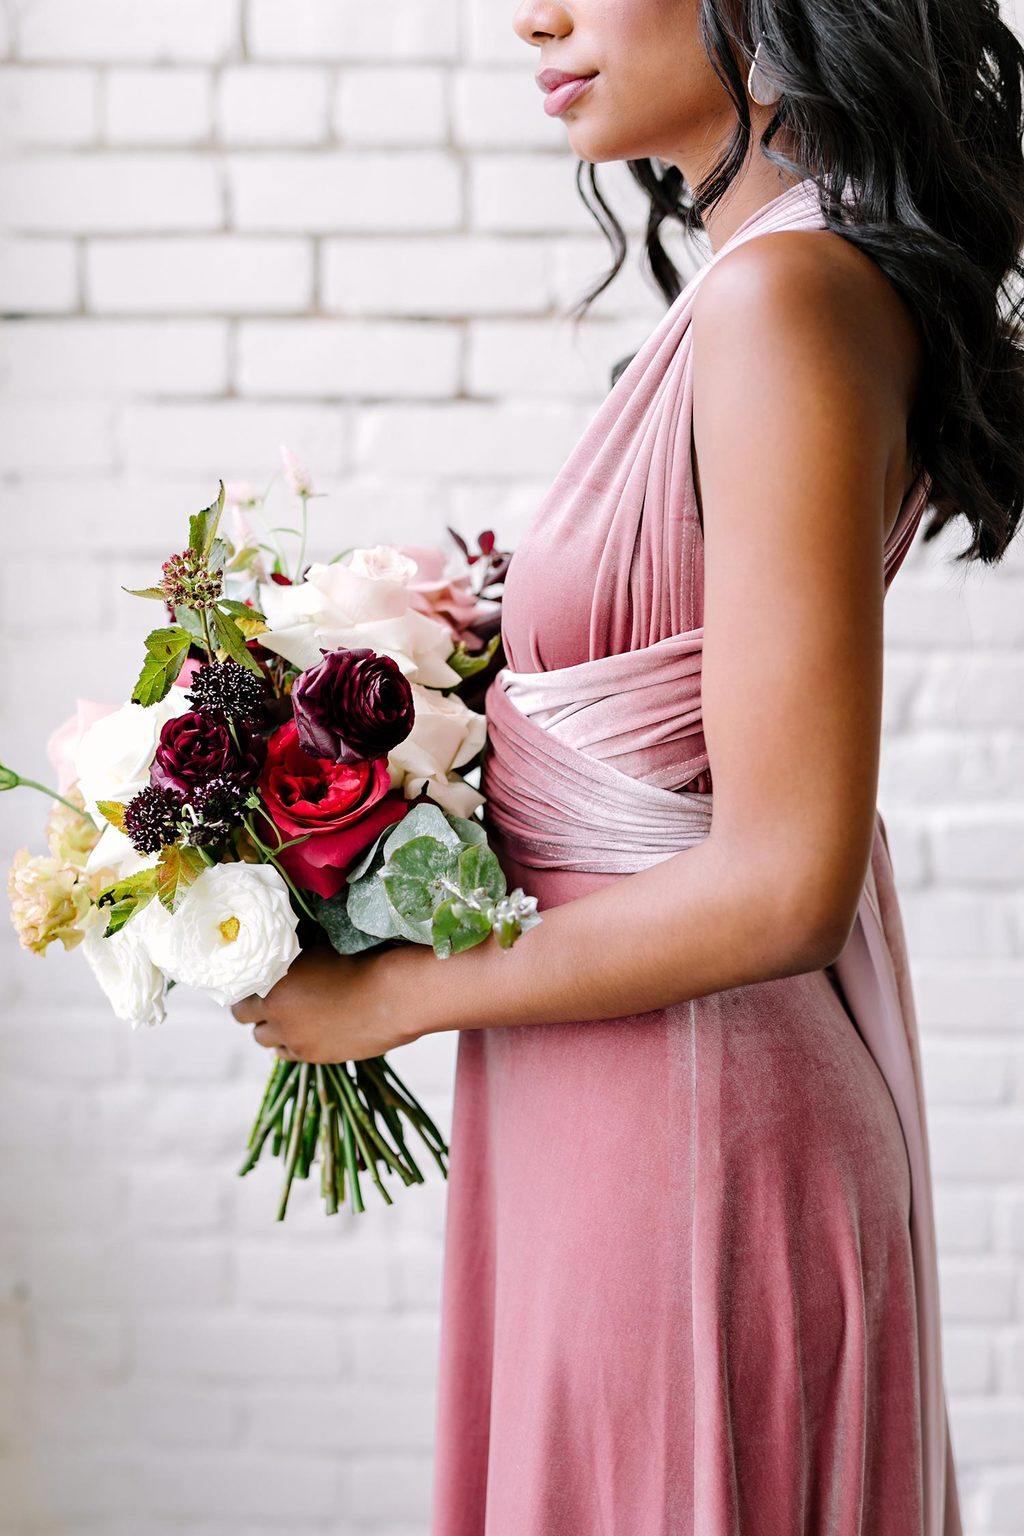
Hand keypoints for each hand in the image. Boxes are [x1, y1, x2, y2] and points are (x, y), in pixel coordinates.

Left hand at [231, 945, 432, 1063]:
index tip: (255, 985)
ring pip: (264, 1040)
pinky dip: (291, 1044)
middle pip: (246, 1019)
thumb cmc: (358, 962)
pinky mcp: (312, 1056)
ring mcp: (293, 1038)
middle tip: (268, 1002)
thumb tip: (278, 952)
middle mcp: (275, 1013)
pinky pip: (288, 1054)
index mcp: (271, 983)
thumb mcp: (316, 949)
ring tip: (289, 1017)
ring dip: (272, 1029)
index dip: (246, 990)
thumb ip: (290, 957)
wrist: (390, 996)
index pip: (239, 993)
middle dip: (254, 1011)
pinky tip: (305, 1032)